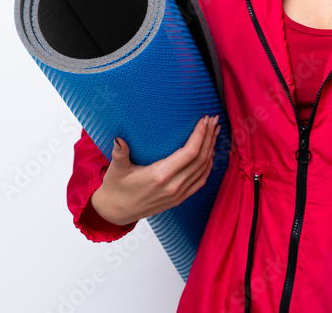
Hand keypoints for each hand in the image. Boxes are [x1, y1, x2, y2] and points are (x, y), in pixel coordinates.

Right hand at [90, 115, 220, 225]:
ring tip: (215, 132)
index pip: (189, 152)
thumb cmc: (116, 188)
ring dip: (212, 149)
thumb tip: (119, 139)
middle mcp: (173, 186)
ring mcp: (178, 194)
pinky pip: (201, 181)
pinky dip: (209, 165)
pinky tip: (210, 154)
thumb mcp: (116, 169)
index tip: (204, 119)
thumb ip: (119, 153)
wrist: (116, 211)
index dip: (200, 135)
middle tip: (214, 120)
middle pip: (201, 158)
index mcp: (160, 176)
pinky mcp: (180, 199)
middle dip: (210, 137)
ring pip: (204, 169)